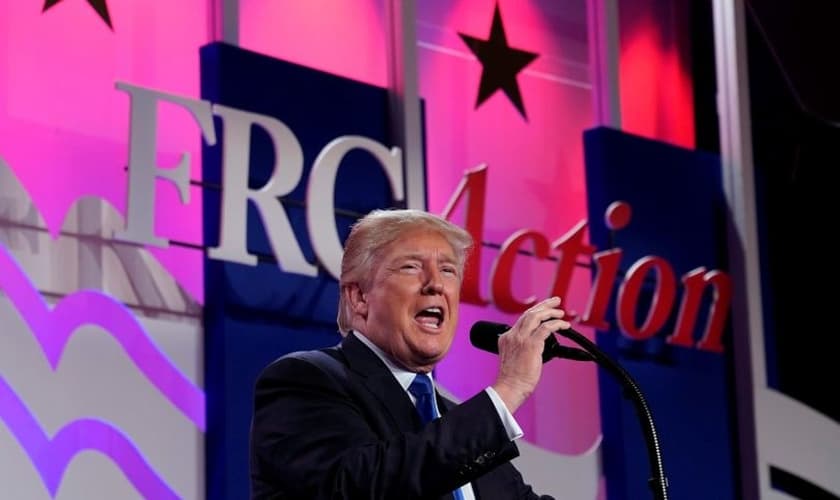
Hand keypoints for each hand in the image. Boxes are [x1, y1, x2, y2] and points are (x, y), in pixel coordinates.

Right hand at [491, 296, 570, 412]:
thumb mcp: (513, 358)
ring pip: (536, 316)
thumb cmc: (513, 378)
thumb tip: (538, 347)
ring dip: (551, 312)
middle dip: (544, 305)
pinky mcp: (531, 345)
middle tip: (555, 301)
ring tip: (561, 312)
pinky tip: (564, 325)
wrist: (510, 387)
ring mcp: (521, 339)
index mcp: (506, 338)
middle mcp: (512, 335)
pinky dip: (557, 324)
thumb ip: (521, 349)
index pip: (522, 320)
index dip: (535, 313)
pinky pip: (546, 328)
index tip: (544, 310)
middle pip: (529, 313)